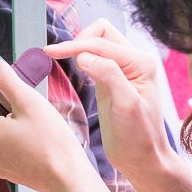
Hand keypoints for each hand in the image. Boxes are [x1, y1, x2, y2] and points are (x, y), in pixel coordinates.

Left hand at [0, 52, 89, 191]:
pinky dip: (11, 135)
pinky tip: (30, 134)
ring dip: (5, 117)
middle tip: (16, 88)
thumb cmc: (53, 141)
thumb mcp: (29, 102)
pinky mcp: (3, 169)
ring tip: (29, 115)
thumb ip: (4, 78)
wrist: (69, 179)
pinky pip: (1, 144)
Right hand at [46, 20, 174, 184]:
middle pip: (101, 33)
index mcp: (140, 63)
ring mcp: (121, 71)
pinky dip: (79, 58)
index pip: (101, 43)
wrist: (141, 158)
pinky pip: (93, 59)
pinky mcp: (109, 81)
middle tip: (57, 56)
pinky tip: (70, 66)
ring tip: (59, 59)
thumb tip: (84, 56)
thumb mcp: (126, 104)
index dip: (74, 45)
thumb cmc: (139, 136)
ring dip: (78, 48)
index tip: (50, 52)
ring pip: (96, 44)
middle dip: (78, 40)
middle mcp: (133, 62)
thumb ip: (109, 75)